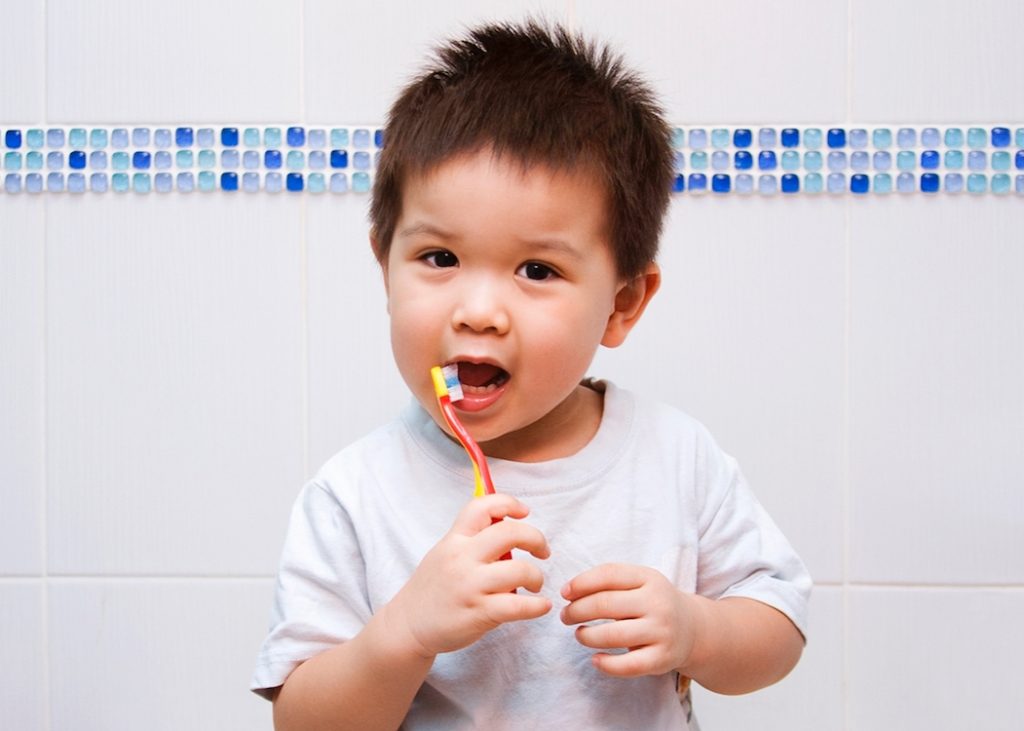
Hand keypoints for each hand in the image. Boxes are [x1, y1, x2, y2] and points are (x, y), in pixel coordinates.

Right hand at [384, 494, 551, 658]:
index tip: (524, 512)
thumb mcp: (444, 553)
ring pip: (520, 571)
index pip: (482, 507)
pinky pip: (518, 606)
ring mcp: (470, 586)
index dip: (508, 503)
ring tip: (535, 584)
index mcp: (454, 539)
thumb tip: (506, 526)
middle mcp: (462, 558)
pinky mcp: (478, 613)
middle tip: (543, 551)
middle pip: (510, 534)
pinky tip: (541, 606)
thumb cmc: (432, 588)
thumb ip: (471, 539)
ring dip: (537, 577)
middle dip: (536, 539)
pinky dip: (537, 606)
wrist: (407, 625)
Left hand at [560, 563, 703, 676]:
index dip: (581, 583)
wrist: (692, 628)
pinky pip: (627, 665)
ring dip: (586, 636)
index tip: (565, 593)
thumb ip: (608, 581)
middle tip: (566, 616)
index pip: (608, 575)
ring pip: (612, 636)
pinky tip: (595, 659)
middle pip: (605, 605)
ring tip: (580, 634)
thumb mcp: (639, 582)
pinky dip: (606, 664)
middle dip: (577, 611)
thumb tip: (569, 592)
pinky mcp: (662, 659)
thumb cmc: (653, 602)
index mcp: (649, 578)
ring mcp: (661, 632)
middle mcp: (657, 603)